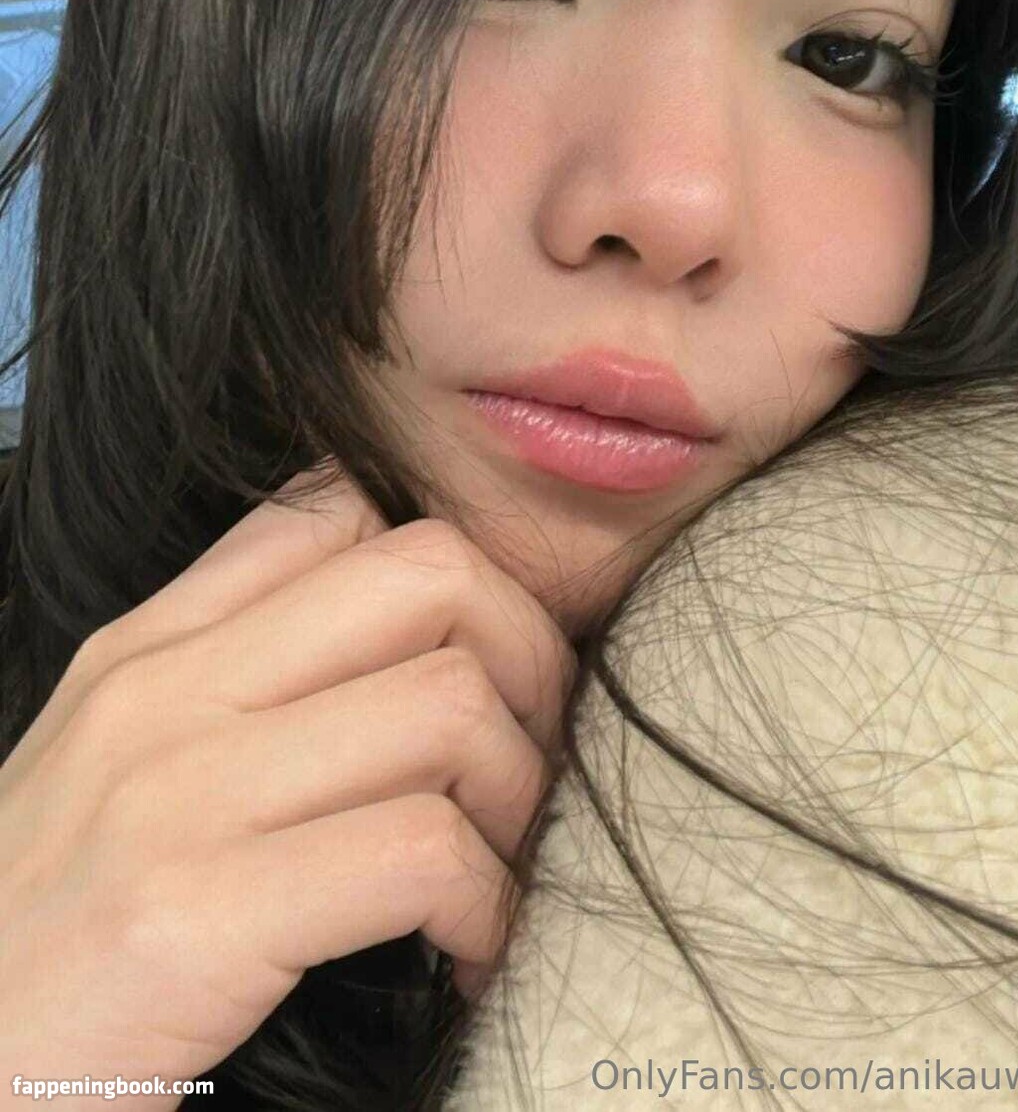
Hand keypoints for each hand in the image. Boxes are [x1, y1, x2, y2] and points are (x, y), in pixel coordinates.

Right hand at [0, 464, 576, 1101]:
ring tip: (495, 873)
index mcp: (147, 647)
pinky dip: (485, 907)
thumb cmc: (46, 942)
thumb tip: (397, 626)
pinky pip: (420, 853)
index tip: (490, 677)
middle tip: (526, 768)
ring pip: (448, 703)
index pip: (341, 506)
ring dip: (516, 799)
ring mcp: (172, 795)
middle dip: (526, 661)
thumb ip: (235, 678)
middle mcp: (161, 692)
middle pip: (428, 572)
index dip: (462, 576)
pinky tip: (466, 954)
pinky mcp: (191, 918)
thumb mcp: (113, 770)